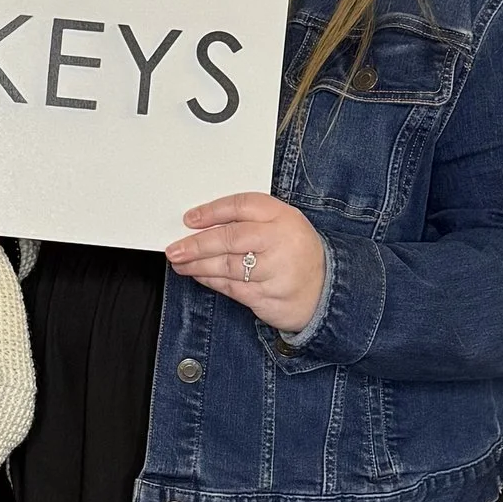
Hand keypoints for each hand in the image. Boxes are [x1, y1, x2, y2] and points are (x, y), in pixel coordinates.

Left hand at [165, 192, 327, 335]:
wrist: (326, 290)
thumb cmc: (296, 254)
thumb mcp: (282, 227)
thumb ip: (250, 222)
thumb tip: (203, 224)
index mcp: (283, 216)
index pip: (242, 206)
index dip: (211, 211)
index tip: (189, 219)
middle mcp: (281, 241)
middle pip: (230, 238)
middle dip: (197, 244)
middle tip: (176, 248)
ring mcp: (276, 270)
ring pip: (228, 266)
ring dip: (199, 265)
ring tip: (181, 263)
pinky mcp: (269, 295)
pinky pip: (232, 287)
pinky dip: (211, 282)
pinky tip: (199, 276)